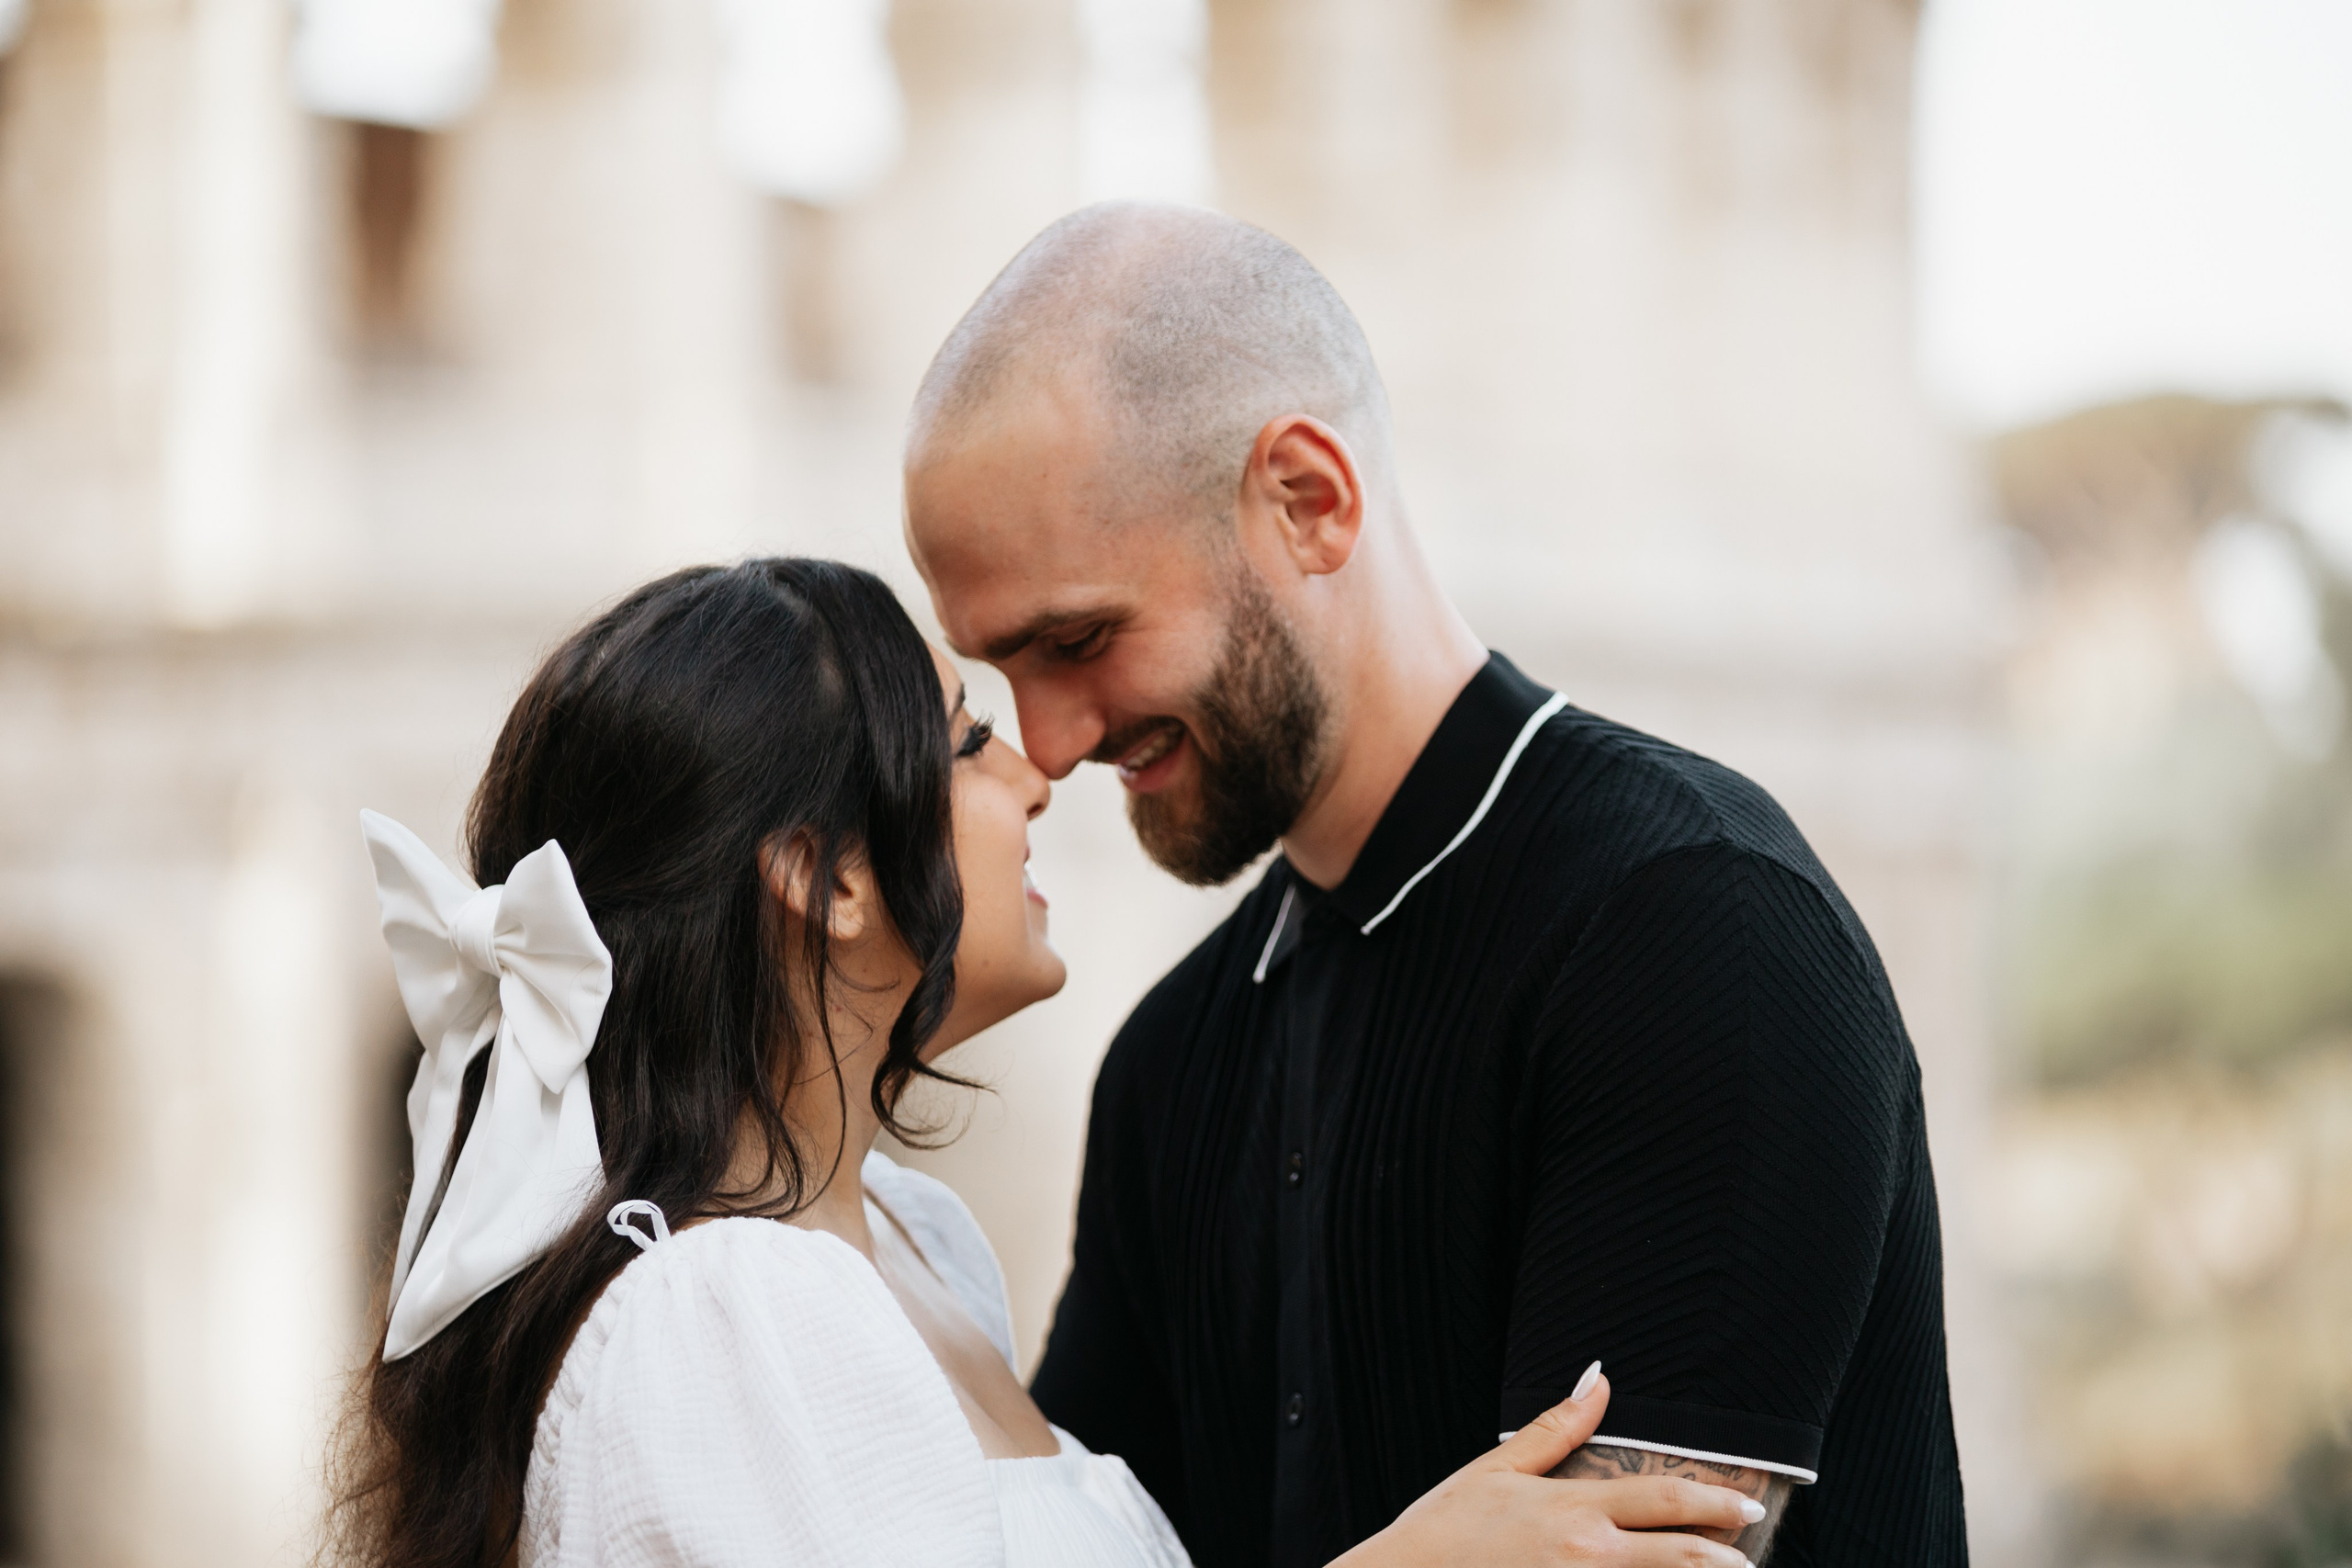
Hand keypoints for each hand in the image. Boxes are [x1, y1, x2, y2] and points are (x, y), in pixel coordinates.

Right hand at [1331, 1366, 1762, 1567]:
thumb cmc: (1445, 1529)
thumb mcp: (1498, 1470)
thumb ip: (1557, 1428)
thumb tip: (1599, 1379)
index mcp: (1571, 1509)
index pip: (1661, 1501)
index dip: (1713, 1503)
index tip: (1747, 1507)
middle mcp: (1585, 1556)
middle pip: (1678, 1557)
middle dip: (1724, 1558)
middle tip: (1750, 1557)